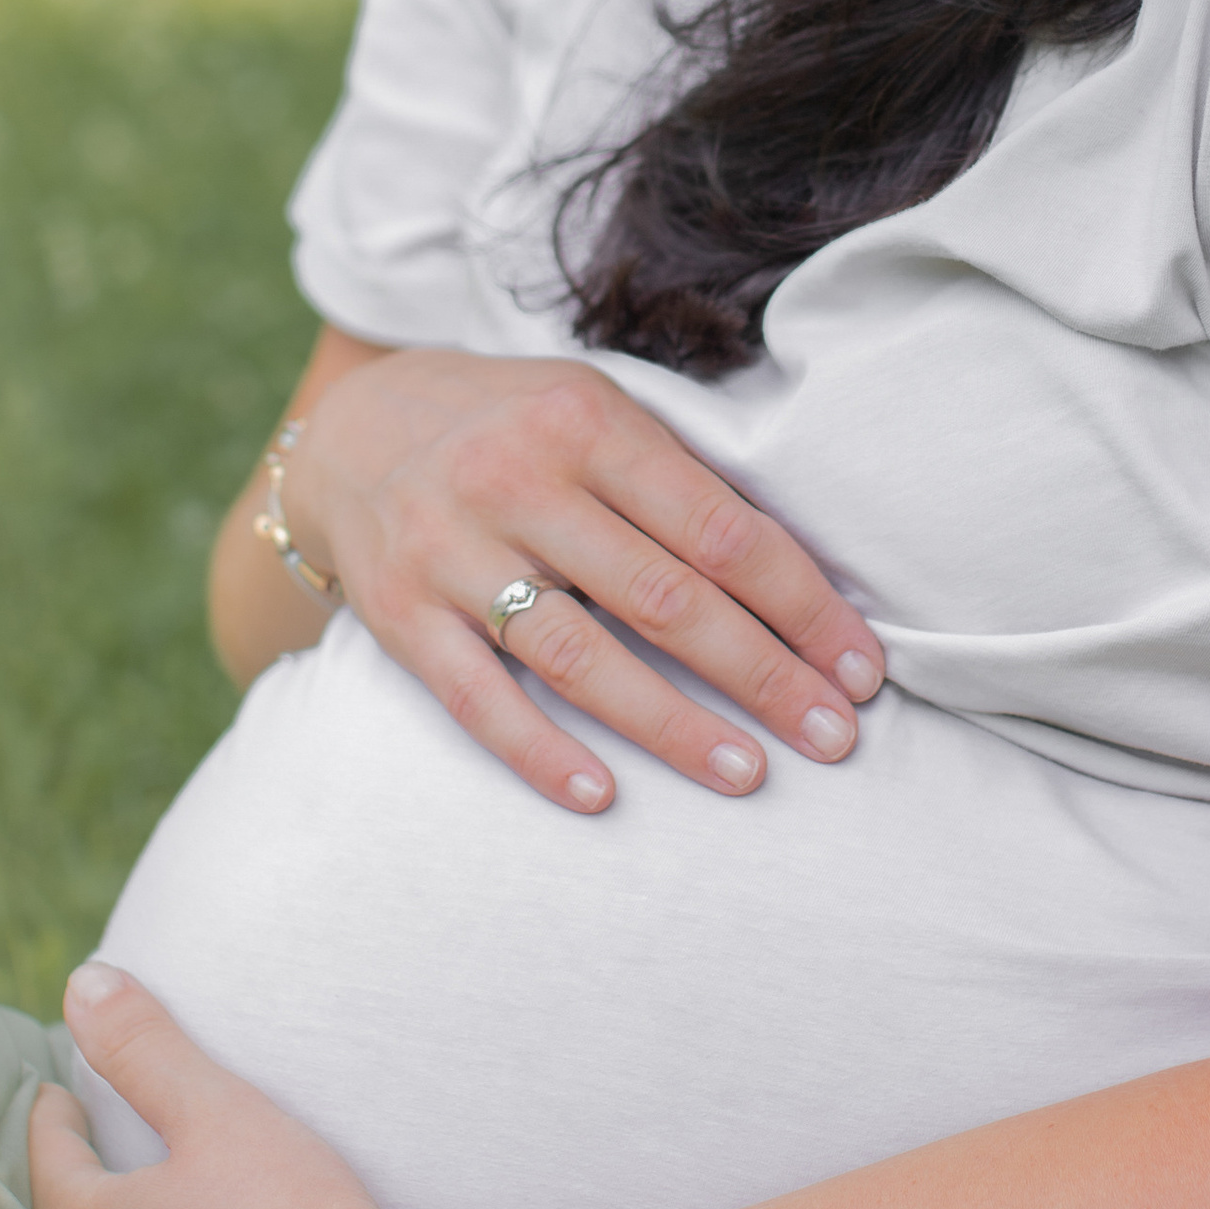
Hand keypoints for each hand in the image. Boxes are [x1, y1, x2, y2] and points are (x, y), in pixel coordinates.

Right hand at [280, 341, 882, 813]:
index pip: (720, 527)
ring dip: (673, 725)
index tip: (859, 668)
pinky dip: (540, 752)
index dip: (800, 604)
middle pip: (664, 597)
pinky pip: (478, 698)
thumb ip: (675, 478)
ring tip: (748, 774)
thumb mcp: (592, 412)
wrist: (350, 429)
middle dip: (763, 675)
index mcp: (585, 421)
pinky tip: (603, 796)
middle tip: (834, 738)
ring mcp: (451, 550)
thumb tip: (801, 579)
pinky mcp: (401, 615)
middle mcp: (515, 481)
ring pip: (579, 657)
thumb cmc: (512, 427)